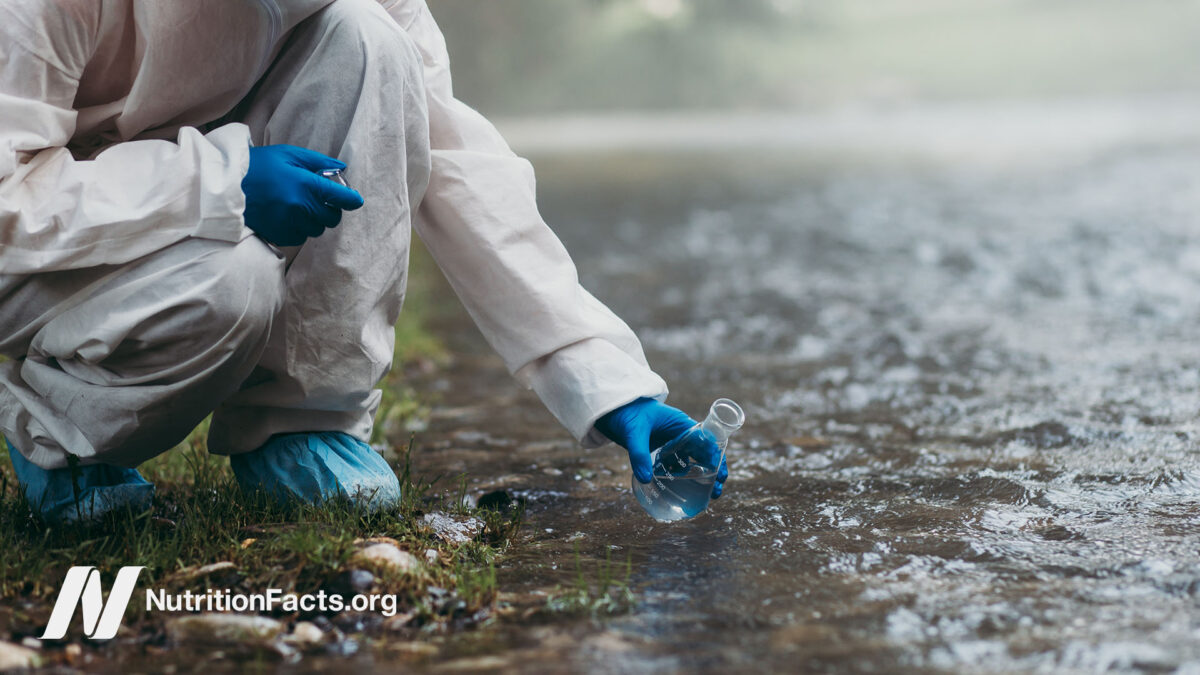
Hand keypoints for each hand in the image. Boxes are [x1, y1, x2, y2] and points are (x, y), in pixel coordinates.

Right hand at [241, 144, 364, 245]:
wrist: (225, 186)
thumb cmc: (258, 165)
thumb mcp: (288, 154)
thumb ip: (318, 161)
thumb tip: (341, 168)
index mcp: (305, 184)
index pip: (341, 198)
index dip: (351, 199)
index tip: (354, 199)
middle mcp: (300, 207)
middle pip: (332, 218)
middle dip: (329, 209)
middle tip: (318, 199)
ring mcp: (290, 223)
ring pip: (317, 229)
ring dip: (313, 220)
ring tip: (297, 205)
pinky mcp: (279, 235)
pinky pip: (301, 237)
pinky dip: (299, 228)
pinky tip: (286, 215)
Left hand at [595, 398, 729, 498]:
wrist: (611, 409)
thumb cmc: (627, 412)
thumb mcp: (633, 432)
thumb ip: (639, 454)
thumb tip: (645, 479)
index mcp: (681, 424)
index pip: (707, 441)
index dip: (716, 458)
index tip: (719, 476)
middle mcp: (680, 434)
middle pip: (703, 454)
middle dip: (712, 472)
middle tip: (715, 493)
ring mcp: (670, 443)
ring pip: (690, 462)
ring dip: (698, 478)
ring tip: (704, 496)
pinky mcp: (660, 451)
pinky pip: (674, 466)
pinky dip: (679, 478)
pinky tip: (679, 492)